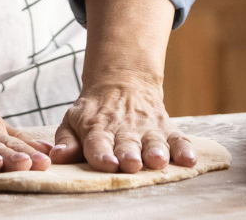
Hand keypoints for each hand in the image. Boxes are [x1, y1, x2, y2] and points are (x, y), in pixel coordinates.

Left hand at [51, 68, 194, 172]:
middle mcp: (124, 129)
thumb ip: (66, 140)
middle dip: (129, 154)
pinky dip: (185, 149)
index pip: (97, 143)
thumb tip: (56, 157)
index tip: (107, 163)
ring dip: (156, 152)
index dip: (101, 154)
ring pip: (154, 142)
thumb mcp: (73, 120)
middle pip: (127, 144)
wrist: (122, 81)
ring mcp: (147, 129)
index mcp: (97, 128)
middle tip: (131, 163)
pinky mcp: (166, 128)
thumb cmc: (94, 112)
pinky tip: (189, 159)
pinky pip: (179, 139)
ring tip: (158, 160)